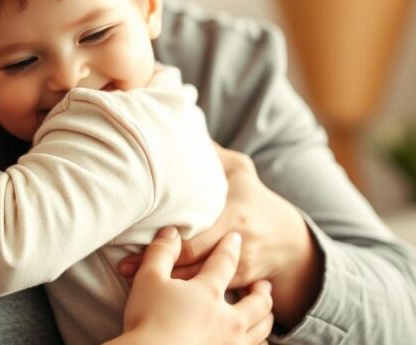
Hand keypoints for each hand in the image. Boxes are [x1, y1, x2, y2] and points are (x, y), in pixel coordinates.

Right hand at [110, 228, 273, 344]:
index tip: (235, 238)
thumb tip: (171, 231)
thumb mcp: (148, 279)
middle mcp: (227, 318)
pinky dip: (257, 343)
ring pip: (261, 329)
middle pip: (257, 302)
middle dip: (262, 291)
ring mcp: (230, 343)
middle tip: (263, 284)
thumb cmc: (147, 318)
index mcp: (208, 292)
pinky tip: (252, 341)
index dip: (229, 247)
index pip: (224, 262)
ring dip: (265, 318)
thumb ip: (162, 252)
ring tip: (265, 314)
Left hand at [119, 145, 320, 327]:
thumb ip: (212, 154)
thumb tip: (180, 123)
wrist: (292, 243)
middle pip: (191, 255)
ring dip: (166, 280)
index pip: (195, 226)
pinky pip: (210, 291)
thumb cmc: (256, 200)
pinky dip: (185, 293)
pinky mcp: (240, 284)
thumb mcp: (240, 171)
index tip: (133, 236)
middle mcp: (238, 238)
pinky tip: (160, 293)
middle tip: (124, 265)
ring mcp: (240, 264)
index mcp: (234, 209)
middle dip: (157, 262)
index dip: (165, 236)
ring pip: (196, 277)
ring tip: (132, 279)